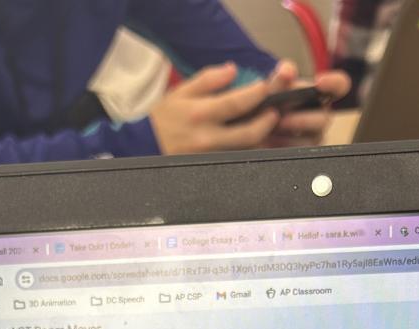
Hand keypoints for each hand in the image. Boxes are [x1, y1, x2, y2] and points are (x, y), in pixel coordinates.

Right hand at [150, 62, 280, 153]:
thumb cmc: (161, 120)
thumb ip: (208, 80)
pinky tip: (253, 142)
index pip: (236, 104)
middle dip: (267, 122)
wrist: (144, 148)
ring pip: (245, 150)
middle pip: (248, 133)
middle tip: (274, 112)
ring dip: (262, 138)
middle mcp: (207, 138)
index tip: (264, 88)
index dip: (256, 95)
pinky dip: (248, 150)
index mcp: (200, 114)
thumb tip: (232, 70)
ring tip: (266, 126)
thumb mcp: (181, 92)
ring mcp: (211, 157)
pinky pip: (236, 159)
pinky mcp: (211, 168)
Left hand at [262, 60, 351, 146]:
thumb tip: (288, 70)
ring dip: (291, 133)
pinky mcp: (304, 153)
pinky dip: (285, 146)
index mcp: (319, 94)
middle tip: (281, 118)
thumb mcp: (271, 89)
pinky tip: (272, 141)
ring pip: (313, 138)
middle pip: (324, 118)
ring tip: (273, 129)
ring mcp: (313, 136)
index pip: (340, 85)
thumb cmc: (269, 103)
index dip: (335, 83)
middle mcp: (320, 116)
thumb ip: (280, 78)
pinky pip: (301, 152)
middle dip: (302, 118)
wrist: (255, 127)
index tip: (319, 82)